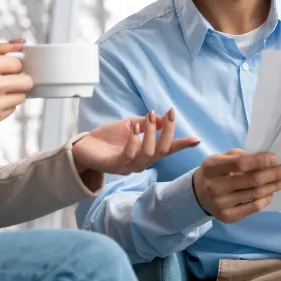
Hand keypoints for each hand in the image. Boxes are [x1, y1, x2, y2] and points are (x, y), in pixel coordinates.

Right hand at [0, 40, 31, 130]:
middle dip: (19, 79)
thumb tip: (21, 44)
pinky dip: (5, 104)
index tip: (4, 68)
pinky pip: (13, 109)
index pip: (18, 64)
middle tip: (6, 79)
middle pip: (27, 81)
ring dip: (13, 92)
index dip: (12, 65)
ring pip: (22, 96)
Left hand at [71, 109, 199, 179]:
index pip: (167, 150)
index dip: (181, 144)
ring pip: (148, 153)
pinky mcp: (115, 166)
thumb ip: (146, 124)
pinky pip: (128, 155)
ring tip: (148, 116)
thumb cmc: (108, 137)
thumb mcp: (130, 125)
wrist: (84, 147)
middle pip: (162, 151)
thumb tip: (161, 119)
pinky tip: (133, 127)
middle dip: (168, 131)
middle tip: (168, 113)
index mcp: (146, 153)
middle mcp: (140, 163)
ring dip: (150, 132)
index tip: (196, 139)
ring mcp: (128, 166)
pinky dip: (133, 140)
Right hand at [192, 150, 280, 223]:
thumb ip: (239, 156)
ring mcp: (221, 204)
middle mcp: (214, 187)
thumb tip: (266, 160)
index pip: (240, 163)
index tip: (275, 157)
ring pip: (255, 194)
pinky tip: (272, 192)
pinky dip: (266, 199)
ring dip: (274, 186)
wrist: (198, 195)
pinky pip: (253, 207)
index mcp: (212, 167)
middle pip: (252, 180)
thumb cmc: (215, 172)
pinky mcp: (228, 217)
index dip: (260, 161)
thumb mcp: (220, 158)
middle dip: (274, 174)